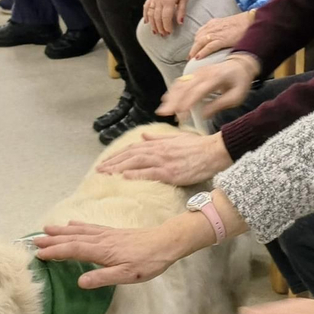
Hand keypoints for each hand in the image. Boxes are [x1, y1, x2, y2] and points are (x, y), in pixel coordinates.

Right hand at [34, 218, 205, 288]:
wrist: (166, 242)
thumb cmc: (148, 262)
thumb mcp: (127, 276)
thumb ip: (103, 278)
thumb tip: (80, 282)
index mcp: (102, 251)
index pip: (73, 250)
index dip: (55, 252)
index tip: (38, 253)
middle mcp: (101, 240)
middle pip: (72, 238)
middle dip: (53, 240)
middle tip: (34, 240)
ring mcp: (107, 234)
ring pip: (79, 231)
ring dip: (62, 231)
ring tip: (46, 229)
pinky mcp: (113, 232)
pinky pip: (91, 227)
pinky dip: (78, 225)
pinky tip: (73, 223)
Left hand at [96, 129, 232, 185]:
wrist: (215, 152)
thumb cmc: (199, 146)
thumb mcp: (177, 138)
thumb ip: (158, 138)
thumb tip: (143, 136)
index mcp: (159, 145)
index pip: (133, 149)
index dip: (117, 155)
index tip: (106, 162)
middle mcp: (158, 152)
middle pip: (130, 156)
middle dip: (112, 162)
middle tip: (98, 170)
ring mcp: (164, 162)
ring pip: (135, 163)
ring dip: (118, 168)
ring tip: (104, 174)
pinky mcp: (170, 172)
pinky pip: (149, 173)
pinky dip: (136, 174)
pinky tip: (124, 177)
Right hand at [143, 0, 192, 36]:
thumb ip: (182, 11)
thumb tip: (180, 23)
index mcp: (169, 0)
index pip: (166, 18)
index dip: (167, 26)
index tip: (169, 32)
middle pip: (157, 17)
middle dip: (160, 28)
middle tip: (163, 35)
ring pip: (150, 13)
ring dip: (152, 24)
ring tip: (155, 31)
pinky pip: (146, 6)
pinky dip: (145, 15)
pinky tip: (146, 22)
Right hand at [156, 54, 260, 119]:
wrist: (240, 64)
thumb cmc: (239, 82)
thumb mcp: (236, 96)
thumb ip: (219, 105)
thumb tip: (204, 115)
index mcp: (215, 78)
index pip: (198, 90)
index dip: (188, 101)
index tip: (180, 112)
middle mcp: (203, 74)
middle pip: (185, 87)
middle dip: (174, 101)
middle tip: (165, 114)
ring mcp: (197, 72)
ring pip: (180, 84)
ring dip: (170, 97)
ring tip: (163, 110)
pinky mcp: (194, 74)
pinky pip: (180, 82)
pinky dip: (172, 91)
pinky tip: (166, 100)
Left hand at [190, 10, 255, 59]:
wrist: (251, 21)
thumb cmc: (242, 24)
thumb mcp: (227, 25)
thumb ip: (221, 30)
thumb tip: (219, 38)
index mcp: (213, 23)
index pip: (200, 33)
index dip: (196, 42)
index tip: (194, 48)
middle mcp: (212, 27)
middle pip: (198, 38)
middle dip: (193, 48)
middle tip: (190, 56)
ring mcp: (216, 33)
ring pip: (200, 43)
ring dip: (194, 51)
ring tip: (191, 59)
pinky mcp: (222, 39)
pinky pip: (209, 47)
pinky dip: (202, 52)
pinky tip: (198, 58)